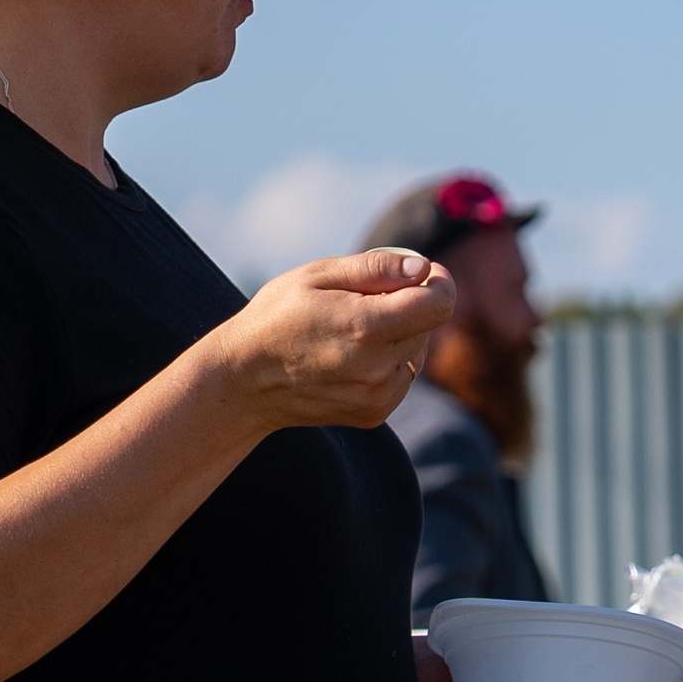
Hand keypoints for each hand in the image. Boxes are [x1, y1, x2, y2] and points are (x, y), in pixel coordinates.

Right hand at [205, 251, 454, 436]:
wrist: (243, 381)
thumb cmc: (276, 317)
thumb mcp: (317, 275)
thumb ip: (375, 268)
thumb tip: (423, 268)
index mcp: (366, 328)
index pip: (439, 304)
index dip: (438, 282)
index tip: (421, 274)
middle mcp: (378, 368)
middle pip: (429, 324)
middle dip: (409, 305)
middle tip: (363, 300)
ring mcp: (378, 397)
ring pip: (418, 350)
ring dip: (400, 334)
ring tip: (351, 330)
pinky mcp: (375, 413)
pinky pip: (403, 375)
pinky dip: (389, 360)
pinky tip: (351, 355)